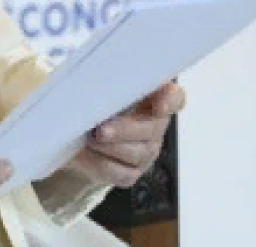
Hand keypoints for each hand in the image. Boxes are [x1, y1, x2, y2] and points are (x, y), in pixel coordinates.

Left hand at [66, 82, 184, 186]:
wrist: (80, 138)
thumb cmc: (95, 104)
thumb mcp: (101, 89)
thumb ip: (107, 84)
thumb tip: (90, 82)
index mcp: (153, 98)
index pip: (175, 97)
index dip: (171, 100)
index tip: (160, 105)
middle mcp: (155, 127)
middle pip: (151, 129)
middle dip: (124, 130)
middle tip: (100, 130)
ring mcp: (145, 152)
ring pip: (136, 153)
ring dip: (111, 147)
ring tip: (90, 140)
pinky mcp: (131, 173)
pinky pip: (121, 172)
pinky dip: (101, 163)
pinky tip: (87, 155)